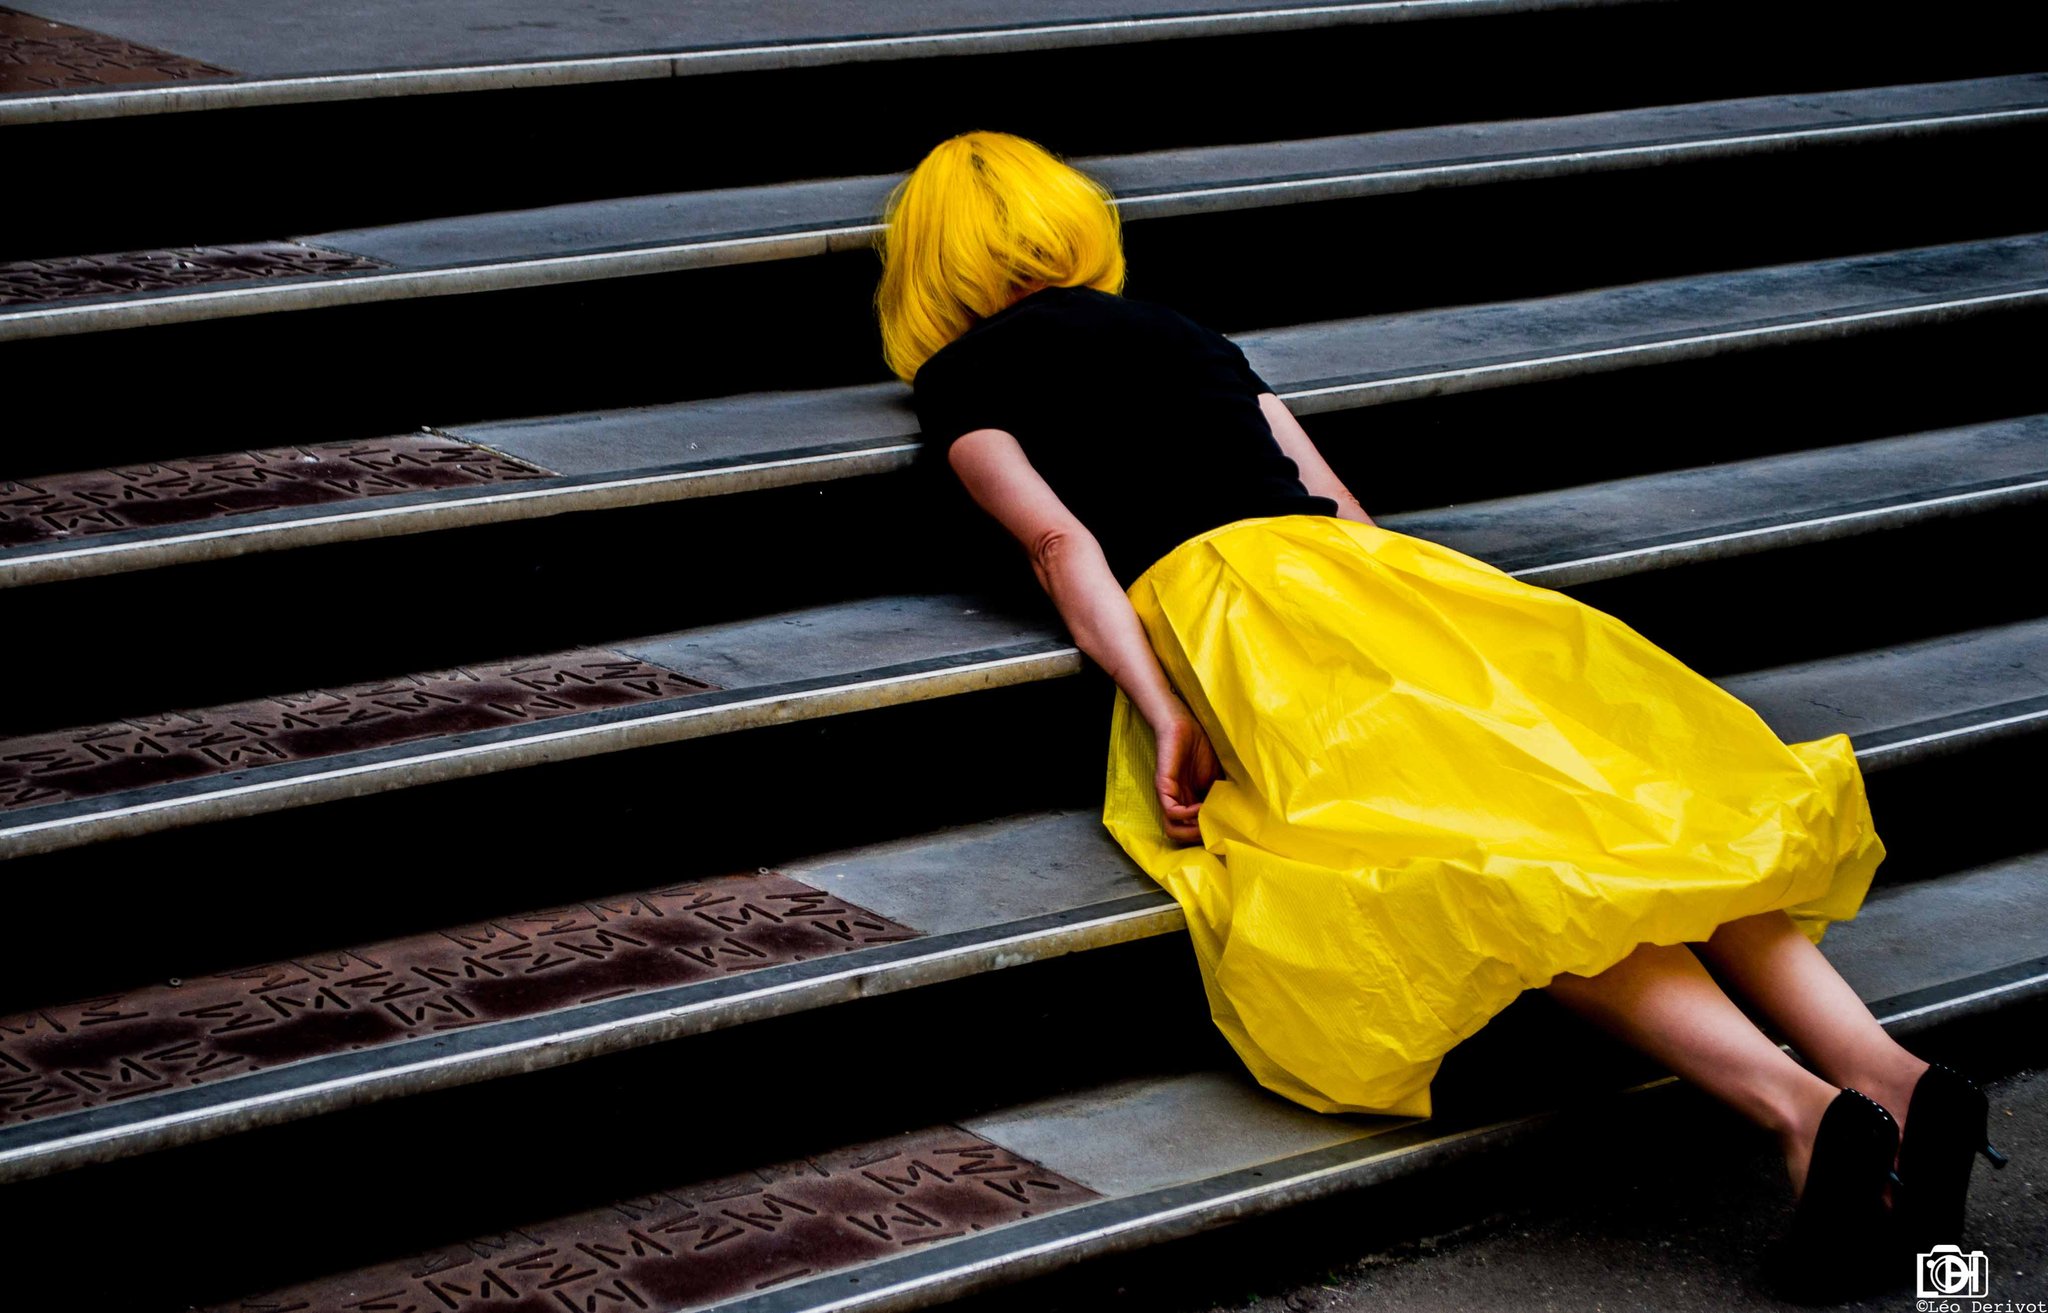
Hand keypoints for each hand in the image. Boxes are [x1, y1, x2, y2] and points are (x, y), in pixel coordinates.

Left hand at [1154, 704, 1221, 844]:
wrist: (1186, 724)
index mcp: (1189, 802)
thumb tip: (1235, 818)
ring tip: (1207, 824)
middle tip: (1216, 832)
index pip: (1194, 830)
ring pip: (1172, 829)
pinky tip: (1201, 807)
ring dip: (1191, 832)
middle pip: (1181, 835)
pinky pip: (1170, 812)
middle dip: (1199, 839)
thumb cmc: (1200, 748)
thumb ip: (1221, 798)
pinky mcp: (1163, 785)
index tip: (1225, 832)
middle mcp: (1177, 803)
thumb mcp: (1218, 779)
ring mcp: (1168, 796)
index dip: (1208, 834)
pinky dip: (1187, 815)